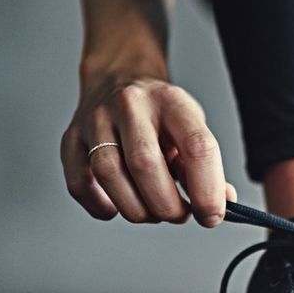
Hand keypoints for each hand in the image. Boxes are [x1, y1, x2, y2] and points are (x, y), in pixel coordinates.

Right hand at [61, 71, 235, 224]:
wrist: (118, 78)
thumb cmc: (159, 111)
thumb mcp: (192, 125)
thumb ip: (206, 165)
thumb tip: (222, 203)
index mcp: (171, 101)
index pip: (197, 146)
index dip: (207, 189)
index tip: (211, 215)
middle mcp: (131, 106)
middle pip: (145, 164)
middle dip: (167, 205)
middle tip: (179, 214)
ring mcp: (96, 119)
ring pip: (108, 174)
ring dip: (136, 208)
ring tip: (153, 212)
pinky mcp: (72, 137)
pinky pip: (79, 182)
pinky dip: (100, 205)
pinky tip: (117, 207)